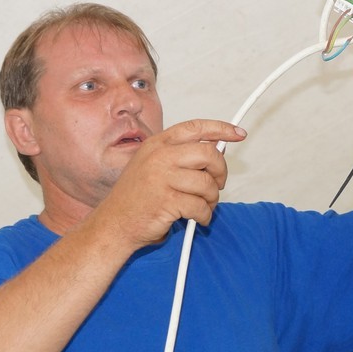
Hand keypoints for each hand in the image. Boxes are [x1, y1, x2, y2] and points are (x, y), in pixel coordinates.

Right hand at [94, 119, 245, 247]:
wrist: (114, 224)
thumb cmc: (136, 197)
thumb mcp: (154, 165)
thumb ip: (182, 155)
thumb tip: (217, 149)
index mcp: (157, 144)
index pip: (195, 127)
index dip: (221, 129)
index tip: (238, 134)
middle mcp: (159, 156)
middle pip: (209, 154)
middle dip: (221, 172)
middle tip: (218, 184)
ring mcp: (162, 178)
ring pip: (208, 184)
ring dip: (212, 199)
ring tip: (203, 205)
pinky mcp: (167, 201)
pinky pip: (201, 206)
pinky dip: (205, 215)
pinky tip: (197, 217)